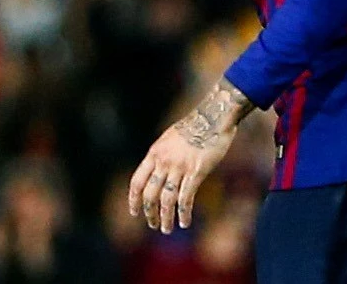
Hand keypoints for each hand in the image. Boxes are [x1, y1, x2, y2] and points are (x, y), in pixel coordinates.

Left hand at [128, 81, 250, 233]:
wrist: (212, 117)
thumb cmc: (194, 127)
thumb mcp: (169, 140)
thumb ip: (162, 156)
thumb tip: (158, 170)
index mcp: (154, 153)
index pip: (136, 181)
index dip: (133, 199)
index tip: (134, 212)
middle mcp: (163, 161)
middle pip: (149, 194)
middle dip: (149, 212)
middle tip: (153, 225)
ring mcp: (178, 167)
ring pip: (166, 199)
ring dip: (165, 217)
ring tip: (166, 229)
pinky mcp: (196, 172)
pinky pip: (186, 197)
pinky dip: (183, 213)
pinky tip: (185, 222)